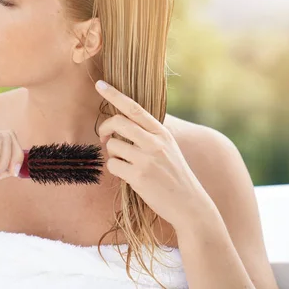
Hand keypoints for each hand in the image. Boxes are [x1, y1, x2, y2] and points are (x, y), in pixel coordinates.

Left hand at [95, 80, 214, 229]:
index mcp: (162, 132)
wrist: (189, 203)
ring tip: (126, 162)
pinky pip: (112, 165)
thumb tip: (122, 120)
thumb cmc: (173, 174)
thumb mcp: (168, 147)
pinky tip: (128, 175)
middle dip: (105, 128)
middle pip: (118, 122)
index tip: (100, 84)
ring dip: (112, 154)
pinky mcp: (138, 176)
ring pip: (112, 146)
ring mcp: (147, 159)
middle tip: (105, 136)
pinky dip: (115, 169)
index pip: (134, 108)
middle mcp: (155, 142)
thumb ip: (149, 133)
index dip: (115, 95)